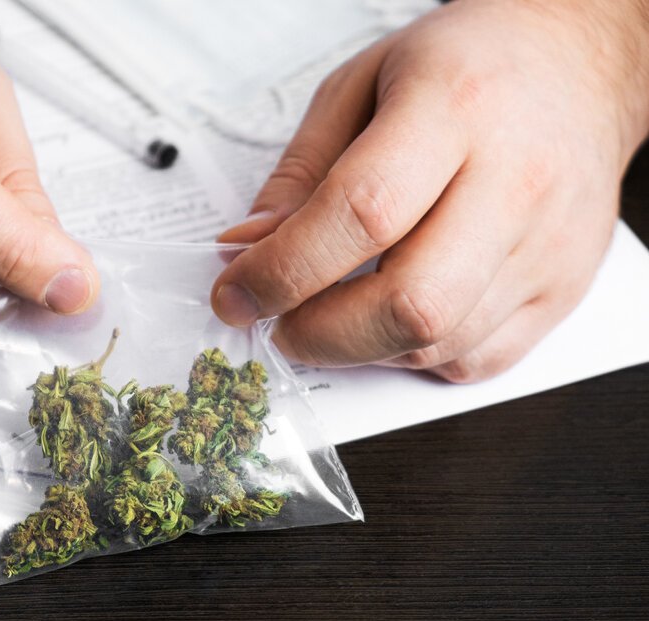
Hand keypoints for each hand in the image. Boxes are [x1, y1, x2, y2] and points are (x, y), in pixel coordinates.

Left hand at [212, 0, 648, 381]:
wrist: (578, 66)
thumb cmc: (467, 67)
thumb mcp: (359, 87)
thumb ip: (298, 176)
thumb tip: (248, 252)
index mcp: (453, 109)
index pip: (360, 214)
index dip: (282, 271)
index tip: (236, 294)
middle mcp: (515, 180)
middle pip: (410, 303)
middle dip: (319, 335)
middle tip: (282, 321)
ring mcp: (548, 242)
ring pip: (441, 343)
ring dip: (361, 348)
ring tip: (334, 312)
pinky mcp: (563, 286)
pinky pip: (477, 361)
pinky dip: (414, 355)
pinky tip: (391, 316)